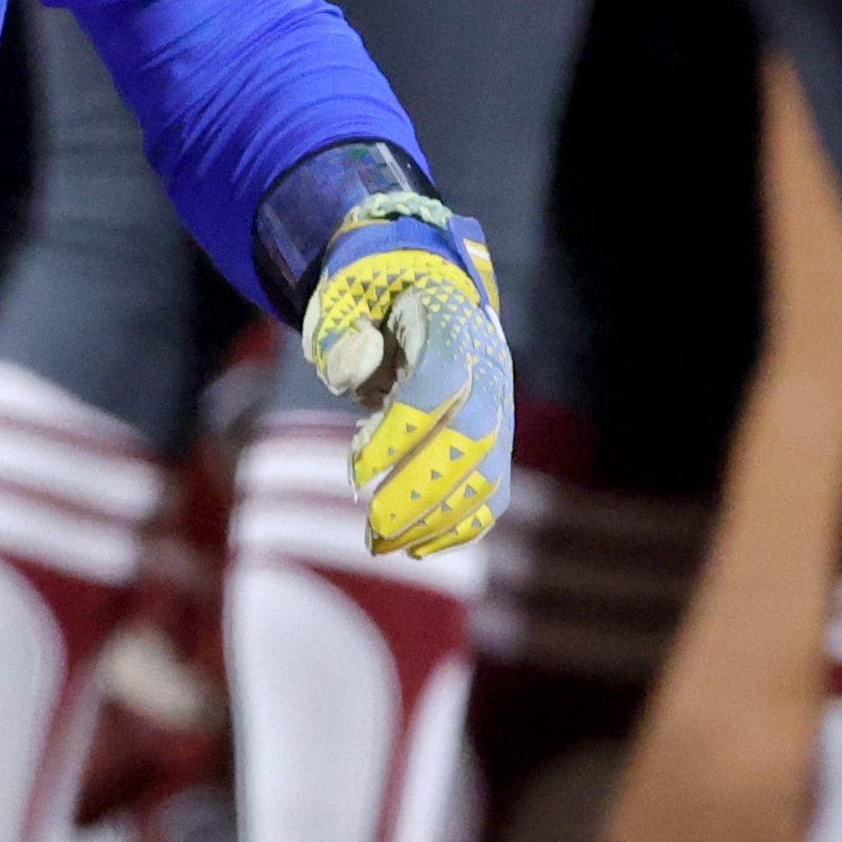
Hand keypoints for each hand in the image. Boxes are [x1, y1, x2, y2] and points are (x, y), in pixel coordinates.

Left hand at [293, 203, 511, 561]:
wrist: (427, 294)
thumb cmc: (377, 302)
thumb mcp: (346, 299)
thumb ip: (341, 334)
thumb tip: (350, 372)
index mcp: (452, 326)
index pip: (439, 383)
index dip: (401, 433)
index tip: (357, 475)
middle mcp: (489, 369)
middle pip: (473, 439)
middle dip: (421, 492)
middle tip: (372, 528)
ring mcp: (500, 408)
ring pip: (488, 475)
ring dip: (436, 520)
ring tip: (381, 544)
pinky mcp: (497, 441)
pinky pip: (493, 494)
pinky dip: (461, 529)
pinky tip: (415, 547)